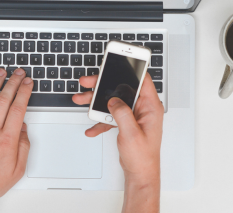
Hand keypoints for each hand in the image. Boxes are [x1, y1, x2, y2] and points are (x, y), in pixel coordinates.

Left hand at [0, 68, 32, 212]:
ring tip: (0, 72)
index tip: (28, 83)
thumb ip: (23, 146)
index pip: (18, 109)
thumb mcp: (18, 169)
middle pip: (4, 100)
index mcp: (7, 140)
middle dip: (13, 83)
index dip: (24, 92)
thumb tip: (23, 128)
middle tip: (18, 73)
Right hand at [72, 73, 163, 212]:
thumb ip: (121, 113)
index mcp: (150, 107)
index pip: (143, 79)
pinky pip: (111, 115)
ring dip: (96, 101)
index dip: (132, 68)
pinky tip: (92, 126)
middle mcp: (143, 108)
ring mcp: (134, 115)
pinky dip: (100, 119)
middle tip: (89, 82)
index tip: (120, 59)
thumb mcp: (131, 133)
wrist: (140, 173)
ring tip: (81, 99)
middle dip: (103, 85)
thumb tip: (113, 100)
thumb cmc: (143, 156)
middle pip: (122, 88)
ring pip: (113, 100)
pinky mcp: (126, 122)